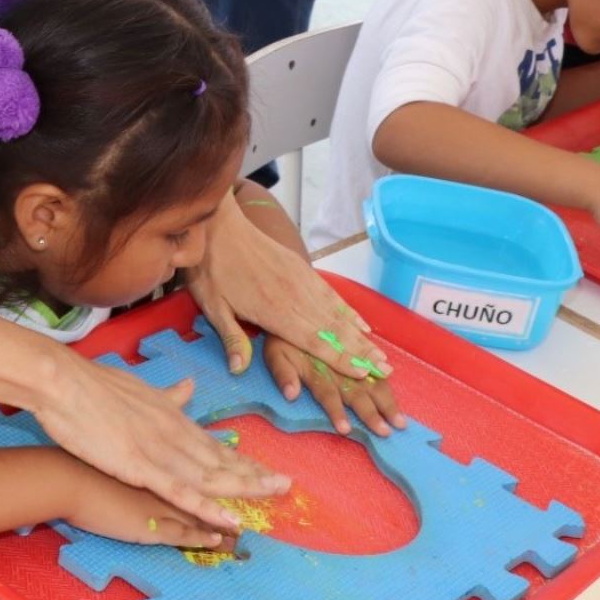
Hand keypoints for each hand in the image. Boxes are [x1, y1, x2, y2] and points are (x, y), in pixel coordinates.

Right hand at [34, 353, 287, 531]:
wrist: (62, 384)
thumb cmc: (91, 387)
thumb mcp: (137, 390)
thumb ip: (166, 396)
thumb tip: (188, 387)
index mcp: (171, 418)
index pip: (213, 443)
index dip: (240, 459)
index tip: (264, 469)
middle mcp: (174, 433)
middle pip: (221, 459)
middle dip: (254, 473)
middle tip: (285, 486)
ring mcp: (161, 450)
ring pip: (211, 475)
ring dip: (243, 488)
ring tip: (273, 498)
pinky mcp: (143, 467)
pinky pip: (183, 493)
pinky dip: (209, 507)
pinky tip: (230, 518)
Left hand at [188, 195, 387, 382]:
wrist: (219, 225)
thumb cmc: (212, 269)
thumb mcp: (212, 306)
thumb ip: (231, 338)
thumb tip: (238, 369)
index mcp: (274, 311)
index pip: (314, 342)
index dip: (340, 359)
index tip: (363, 373)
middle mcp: (295, 297)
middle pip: (334, 330)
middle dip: (361, 352)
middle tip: (386, 370)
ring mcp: (302, 280)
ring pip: (338, 313)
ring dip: (361, 335)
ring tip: (381, 352)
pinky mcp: (302, 268)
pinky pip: (332, 294)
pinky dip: (349, 310)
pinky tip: (361, 323)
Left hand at [263, 337, 404, 437]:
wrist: (287, 298)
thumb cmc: (279, 334)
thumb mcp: (273, 353)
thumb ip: (282, 374)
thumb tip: (291, 395)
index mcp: (315, 367)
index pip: (328, 395)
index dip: (336, 412)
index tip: (347, 431)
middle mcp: (335, 360)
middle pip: (356, 390)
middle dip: (373, 412)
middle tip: (390, 431)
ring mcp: (346, 347)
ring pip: (370, 374)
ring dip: (384, 395)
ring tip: (399, 416)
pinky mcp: (350, 333)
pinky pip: (368, 346)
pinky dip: (378, 361)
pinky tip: (389, 372)